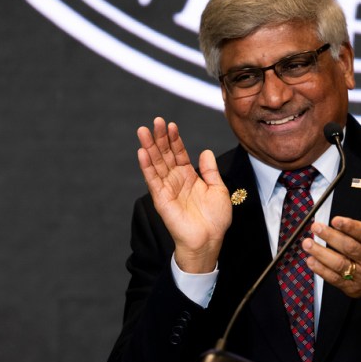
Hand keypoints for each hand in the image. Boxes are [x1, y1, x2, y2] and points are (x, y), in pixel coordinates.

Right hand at [137, 117, 231, 272]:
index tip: (171, 124)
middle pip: (165, 155)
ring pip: (156, 164)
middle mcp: (176, 180)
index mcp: (189, 176)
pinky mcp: (161, 199)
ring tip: (144, 131)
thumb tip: (205, 151)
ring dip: (149, 147)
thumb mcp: (218, 189)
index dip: (174, 139)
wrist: (209, 240)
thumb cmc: (215, 219)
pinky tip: (142, 152)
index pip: (179, 153)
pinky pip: (152, 180)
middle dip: (160, 138)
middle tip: (155, 121)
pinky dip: (146, 166)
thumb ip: (210, 170)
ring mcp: (167, 188)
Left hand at [302, 191, 360, 304]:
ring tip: (308, 243)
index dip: (350, 227)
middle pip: (350, 248)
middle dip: (331, 237)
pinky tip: (311, 260)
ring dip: (321, 254)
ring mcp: (360, 274)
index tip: (336, 220)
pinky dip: (321, 270)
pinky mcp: (351, 286)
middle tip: (316, 227)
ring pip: (340, 264)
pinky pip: (334, 278)